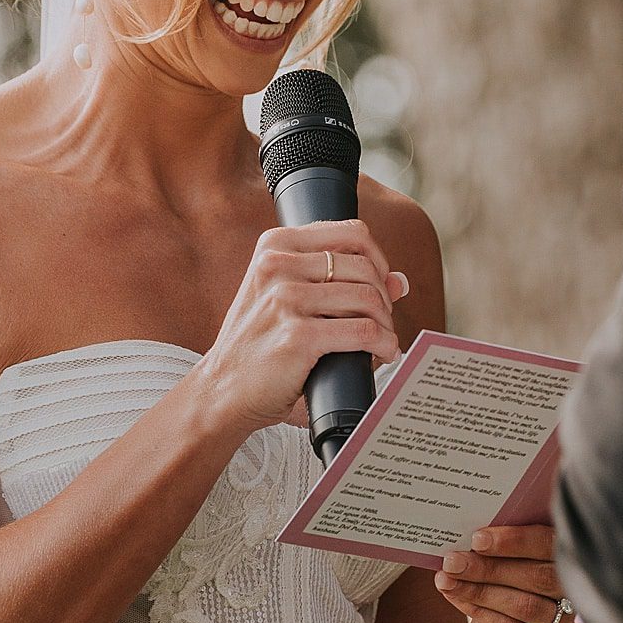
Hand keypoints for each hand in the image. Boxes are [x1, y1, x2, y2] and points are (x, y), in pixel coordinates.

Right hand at [196, 221, 405, 433]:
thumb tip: (400, 281)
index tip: (379, 285)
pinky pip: (364, 332)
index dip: (377, 259)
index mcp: (274, 245)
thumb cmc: (258, 344)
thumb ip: (339, 283)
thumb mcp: (286, 299)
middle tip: (383, 322)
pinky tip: (382, 353)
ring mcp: (285, 299)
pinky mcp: (297, 336)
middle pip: (364, 266)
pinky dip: (384, 344)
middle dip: (384, 297)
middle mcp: (277, 265)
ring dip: (387, 324)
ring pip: (368, 298)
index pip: (351, 232)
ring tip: (383, 341)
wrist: (222, 390)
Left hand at [432, 525, 592, 622]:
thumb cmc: (510, 591)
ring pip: (525, 606)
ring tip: (448, 580)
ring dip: (480, 591)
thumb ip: (504, 547)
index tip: (477, 539)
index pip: (550, 544)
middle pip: (538, 577)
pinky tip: (460, 601)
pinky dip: (483, 615)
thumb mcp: (510, 564)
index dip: (514, 541)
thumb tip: (471, 534)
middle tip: (453, 561)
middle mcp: (583, 595)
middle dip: (490, 567)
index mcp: (579, 561)